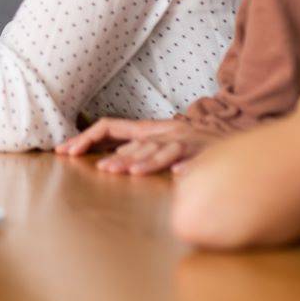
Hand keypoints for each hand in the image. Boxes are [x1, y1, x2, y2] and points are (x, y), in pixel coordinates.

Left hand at [55, 116, 216, 174]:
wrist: (234, 139)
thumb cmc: (196, 148)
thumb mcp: (162, 148)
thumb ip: (141, 152)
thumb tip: (115, 161)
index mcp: (148, 129)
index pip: (109, 127)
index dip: (86, 138)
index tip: (66, 151)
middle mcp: (161, 130)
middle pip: (130, 141)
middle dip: (112, 155)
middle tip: (97, 170)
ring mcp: (181, 137)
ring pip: (156, 148)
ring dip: (139, 160)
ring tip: (122, 171)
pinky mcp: (200, 148)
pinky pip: (186, 155)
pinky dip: (179, 163)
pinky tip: (176, 173)